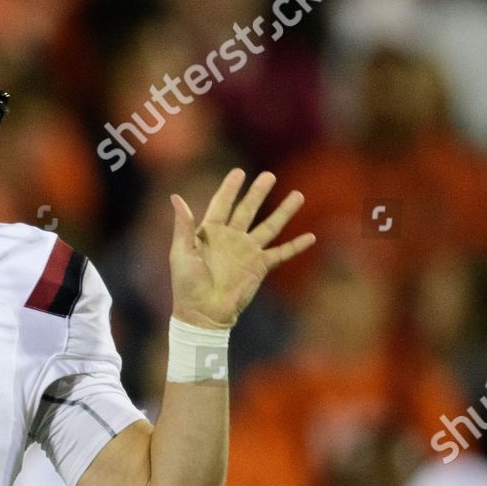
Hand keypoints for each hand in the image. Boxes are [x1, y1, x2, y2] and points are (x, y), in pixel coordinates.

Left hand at [168, 168, 315, 328]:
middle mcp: (231, 238)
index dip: (230, 188)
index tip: (239, 172)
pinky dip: (296, 246)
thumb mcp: (181, 253)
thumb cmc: (186, 285)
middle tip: (269, 176)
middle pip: (248, 210)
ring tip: (298, 195)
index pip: (222, 204)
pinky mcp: (259, 267)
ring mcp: (247, 252)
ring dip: (283, 212)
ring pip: (269, 226)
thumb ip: (183, 226)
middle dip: (259, 193)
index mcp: (210, 233)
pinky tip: (310, 237)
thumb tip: (175, 197)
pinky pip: (281, 253)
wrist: (203, 313)